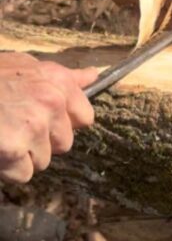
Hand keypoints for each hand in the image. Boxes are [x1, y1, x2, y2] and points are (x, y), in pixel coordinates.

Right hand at [0, 53, 97, 183]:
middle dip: (43, 141)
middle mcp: (52, 103)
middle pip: (64, 143)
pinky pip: (24, 174)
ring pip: (42, 160)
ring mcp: (34, 127)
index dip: (64, 123)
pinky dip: (9, 169)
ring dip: (23, 155)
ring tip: (3, 135)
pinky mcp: (15, 150)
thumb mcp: (26, 66)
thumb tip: (93, 76)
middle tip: (16, 128)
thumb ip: (62, 76)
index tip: (48, 122)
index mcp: (58, 82)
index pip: (84, 117)